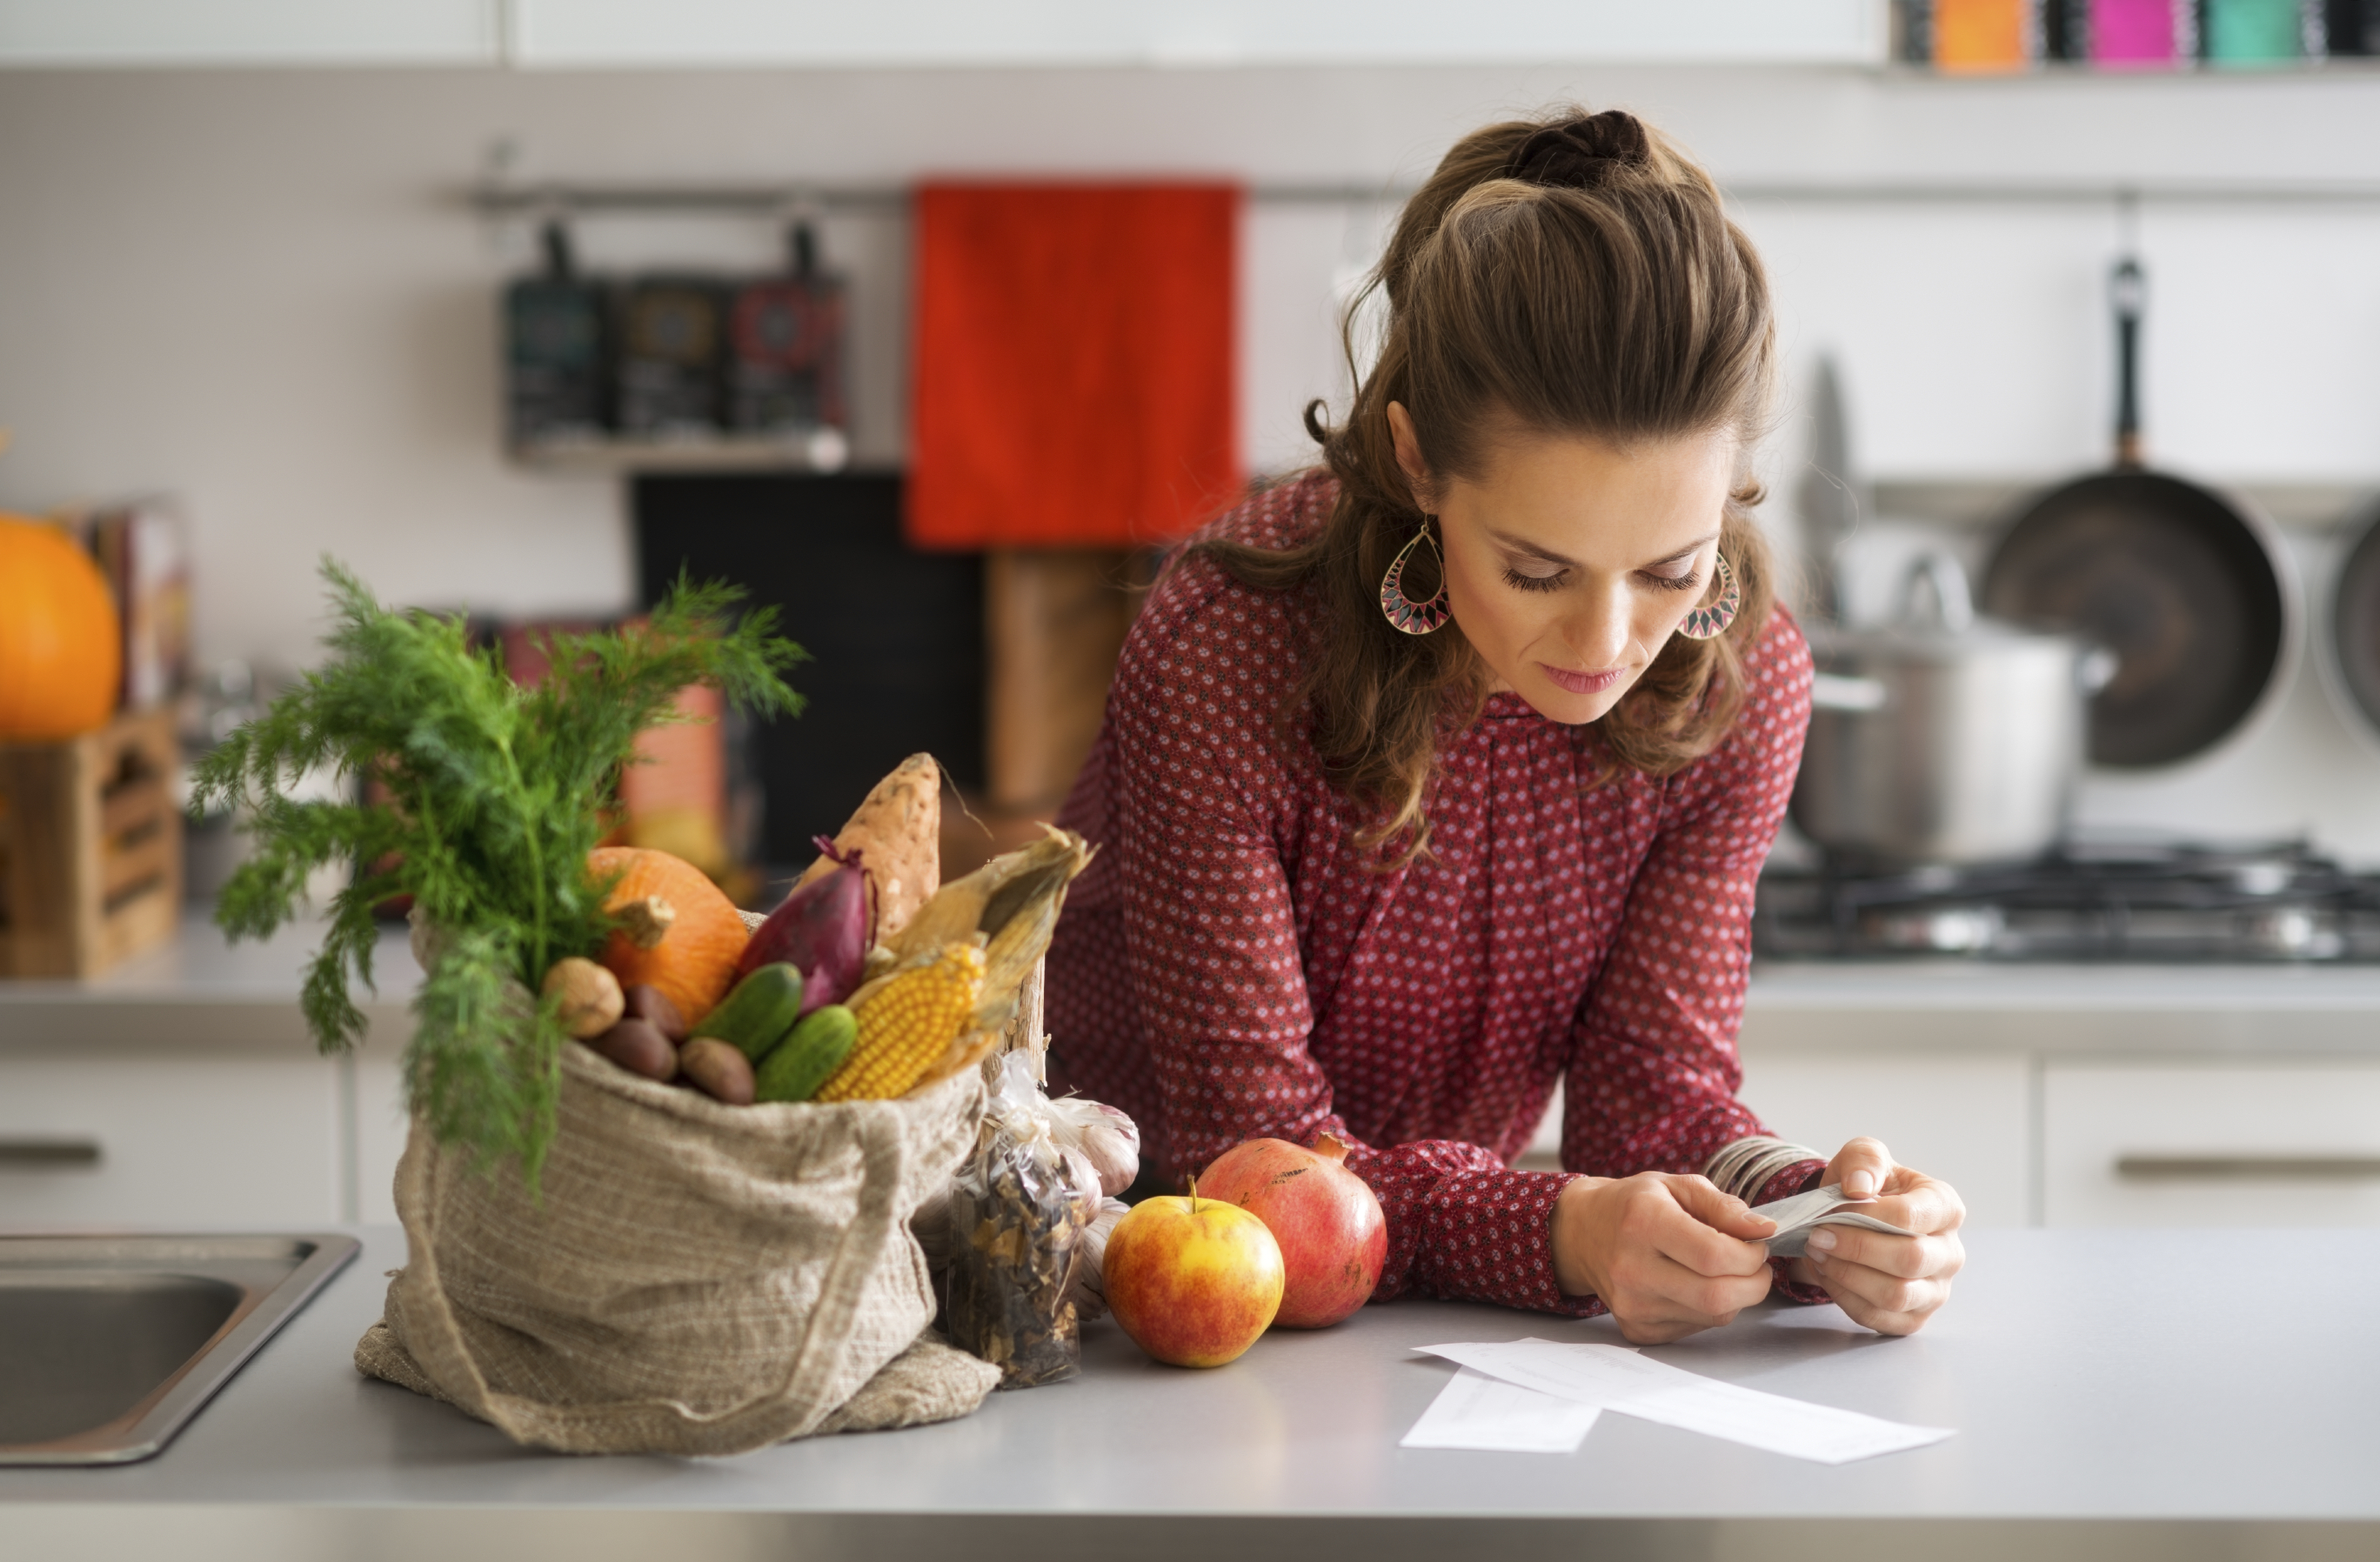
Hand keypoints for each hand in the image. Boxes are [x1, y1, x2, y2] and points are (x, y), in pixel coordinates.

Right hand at [1550, 1172, 1777, 1343]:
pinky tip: (1696, 1286)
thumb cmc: (1634, 1205)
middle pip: (1717, 1296)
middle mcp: (1632, 1268)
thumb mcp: (1678, 1186)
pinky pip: (1697, 1328)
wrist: (1582, 1234)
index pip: (1713, 1254)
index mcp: (1643, 1222)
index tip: (1756, 1244)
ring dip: (1736, 1296)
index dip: (1750, 1254)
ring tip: (1724, 1272)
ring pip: (1713, 1316)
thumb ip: (1724, 1206)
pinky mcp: (1636, 1328)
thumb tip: (1765, 1230)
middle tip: (1756, 1266)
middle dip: (1755, 1284)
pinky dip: (1711, 1309)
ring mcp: (1632, 1304)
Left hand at [1784, 1137, 1964, 1336]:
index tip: (1831, 1212)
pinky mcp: (1913, 1317)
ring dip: (1847, 1275)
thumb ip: (1864, 1160)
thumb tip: (1859, 1186)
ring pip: (1896, 1295)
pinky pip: (1879, 1318)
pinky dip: (1845, 1298)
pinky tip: (1827, 1274)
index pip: (1912, 1217)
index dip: (1868, 1216)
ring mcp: (1935, 1290)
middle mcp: (1950, 1253)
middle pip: (1910, 1260)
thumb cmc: (1865, 1187)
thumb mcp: (1863, 1157)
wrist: (1853, 1218)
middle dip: (1855, 1248)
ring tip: (1818, 1254)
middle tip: (1816, 1236)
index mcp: (1945, 1208)